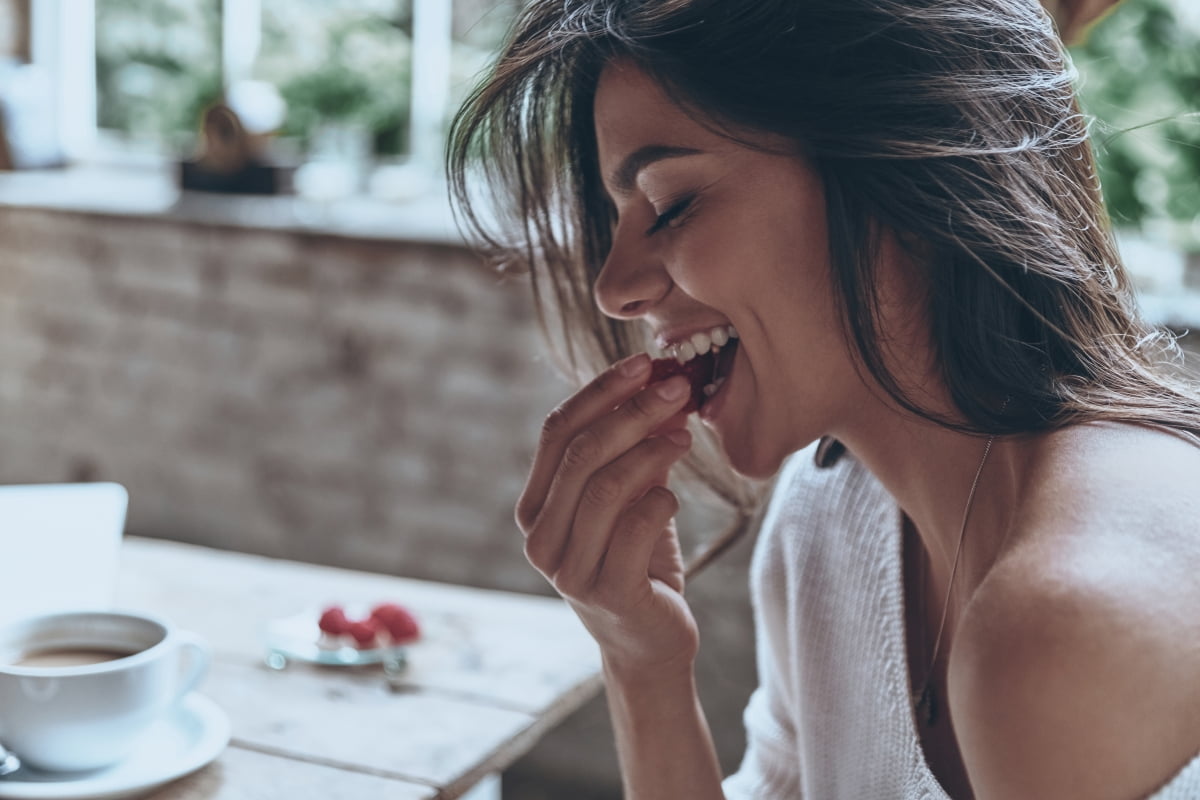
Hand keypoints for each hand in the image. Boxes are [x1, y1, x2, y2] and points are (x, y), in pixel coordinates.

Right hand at [516, 353, 699, 675]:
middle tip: (676, 388)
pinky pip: (635, 529)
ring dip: (650, 451)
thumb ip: (631, 451)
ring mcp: (568, 570)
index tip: (644, 364)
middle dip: (631, 412)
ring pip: (604, 488)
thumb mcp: (627, 499)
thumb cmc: (637, 561)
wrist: (649, 643)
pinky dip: (661, 501)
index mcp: (534, 507)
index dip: (599, 392)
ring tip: (684, 435)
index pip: (555, 432)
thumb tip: (658, 386)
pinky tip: (674, 497)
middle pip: (580, 454)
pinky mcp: (608, 593)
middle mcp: (539, 539)